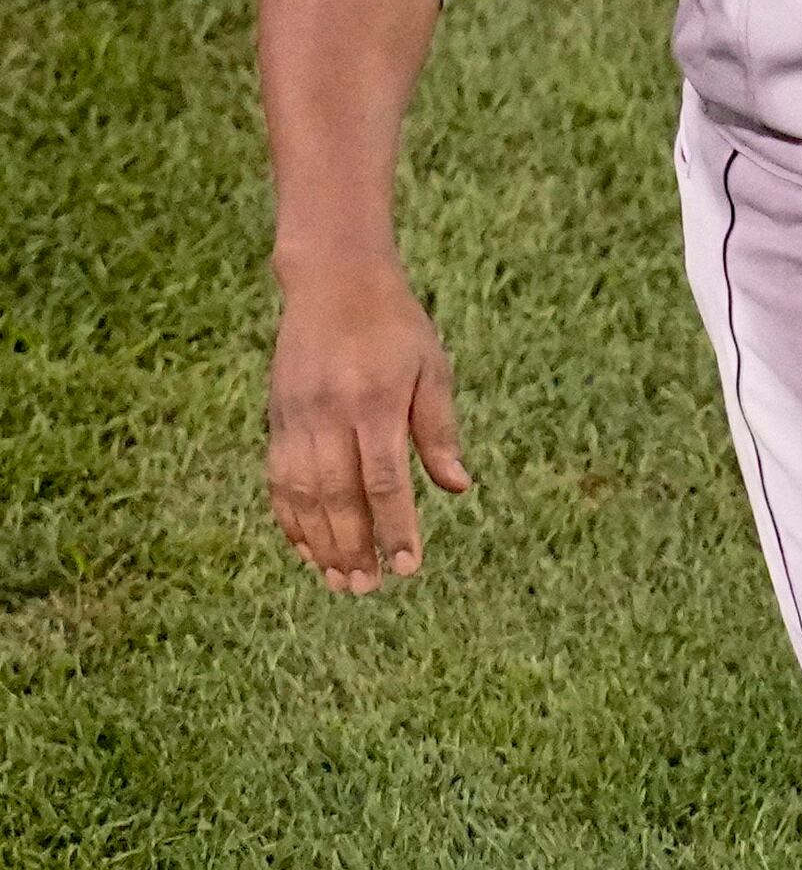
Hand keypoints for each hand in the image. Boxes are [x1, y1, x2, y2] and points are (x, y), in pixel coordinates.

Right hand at [267, 255, 471, 592]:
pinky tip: (305, 547)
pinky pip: (277, 477)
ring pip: (301, 493)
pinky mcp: (276, 417)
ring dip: (319, 542)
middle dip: (353, 547)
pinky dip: (289, 516)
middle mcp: (330, 414)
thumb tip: (457, 488)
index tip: (408, 566)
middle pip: (338, 496)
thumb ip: (439, 430)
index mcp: (375, 403)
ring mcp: (296, 417)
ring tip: (338, 580)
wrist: (333, 281)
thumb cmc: (396, 327)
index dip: (395, 528)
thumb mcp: (432, 370)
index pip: (384, 481)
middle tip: (368, 589)